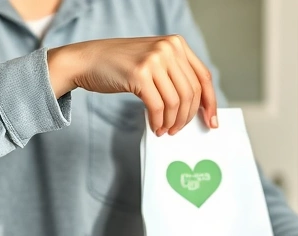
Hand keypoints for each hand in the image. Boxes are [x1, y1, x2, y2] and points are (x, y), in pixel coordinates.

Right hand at [47, 35, 217, 135]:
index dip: (210, 102)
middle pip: (191, 92)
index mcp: (176, 43)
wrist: (87, 60)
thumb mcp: (154, 61)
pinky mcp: (139, 74)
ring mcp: (154, 59)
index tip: (211, 121)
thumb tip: (197, 106)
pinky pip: (158, 107)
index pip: (203, 77)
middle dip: (187, 117)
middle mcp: (168, 48)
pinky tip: (155, 127)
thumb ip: (174, 75)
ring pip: (176, 102)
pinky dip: (158, 122)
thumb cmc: (120, 65)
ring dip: (172, 122)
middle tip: (178, 130)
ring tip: (165, 130)